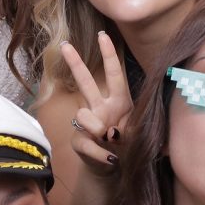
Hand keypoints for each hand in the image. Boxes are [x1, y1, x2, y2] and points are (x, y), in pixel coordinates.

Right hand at [62, 35, 132, 173]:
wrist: (117, 168)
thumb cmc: (131, 146)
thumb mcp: (140, 136)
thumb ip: (130, 131)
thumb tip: (108, 132)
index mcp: (119, 101)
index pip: (114, 75)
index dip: (108, 55)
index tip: (103, 36)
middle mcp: (101, 108)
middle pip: (86, 82)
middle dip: (75, 63)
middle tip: (65, 45)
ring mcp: (88, 124)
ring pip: (83, 115)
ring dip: (98, 129)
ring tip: (112, 142)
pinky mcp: (79, 142)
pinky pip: (86, 144)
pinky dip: (99, 153)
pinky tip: (110, 159)